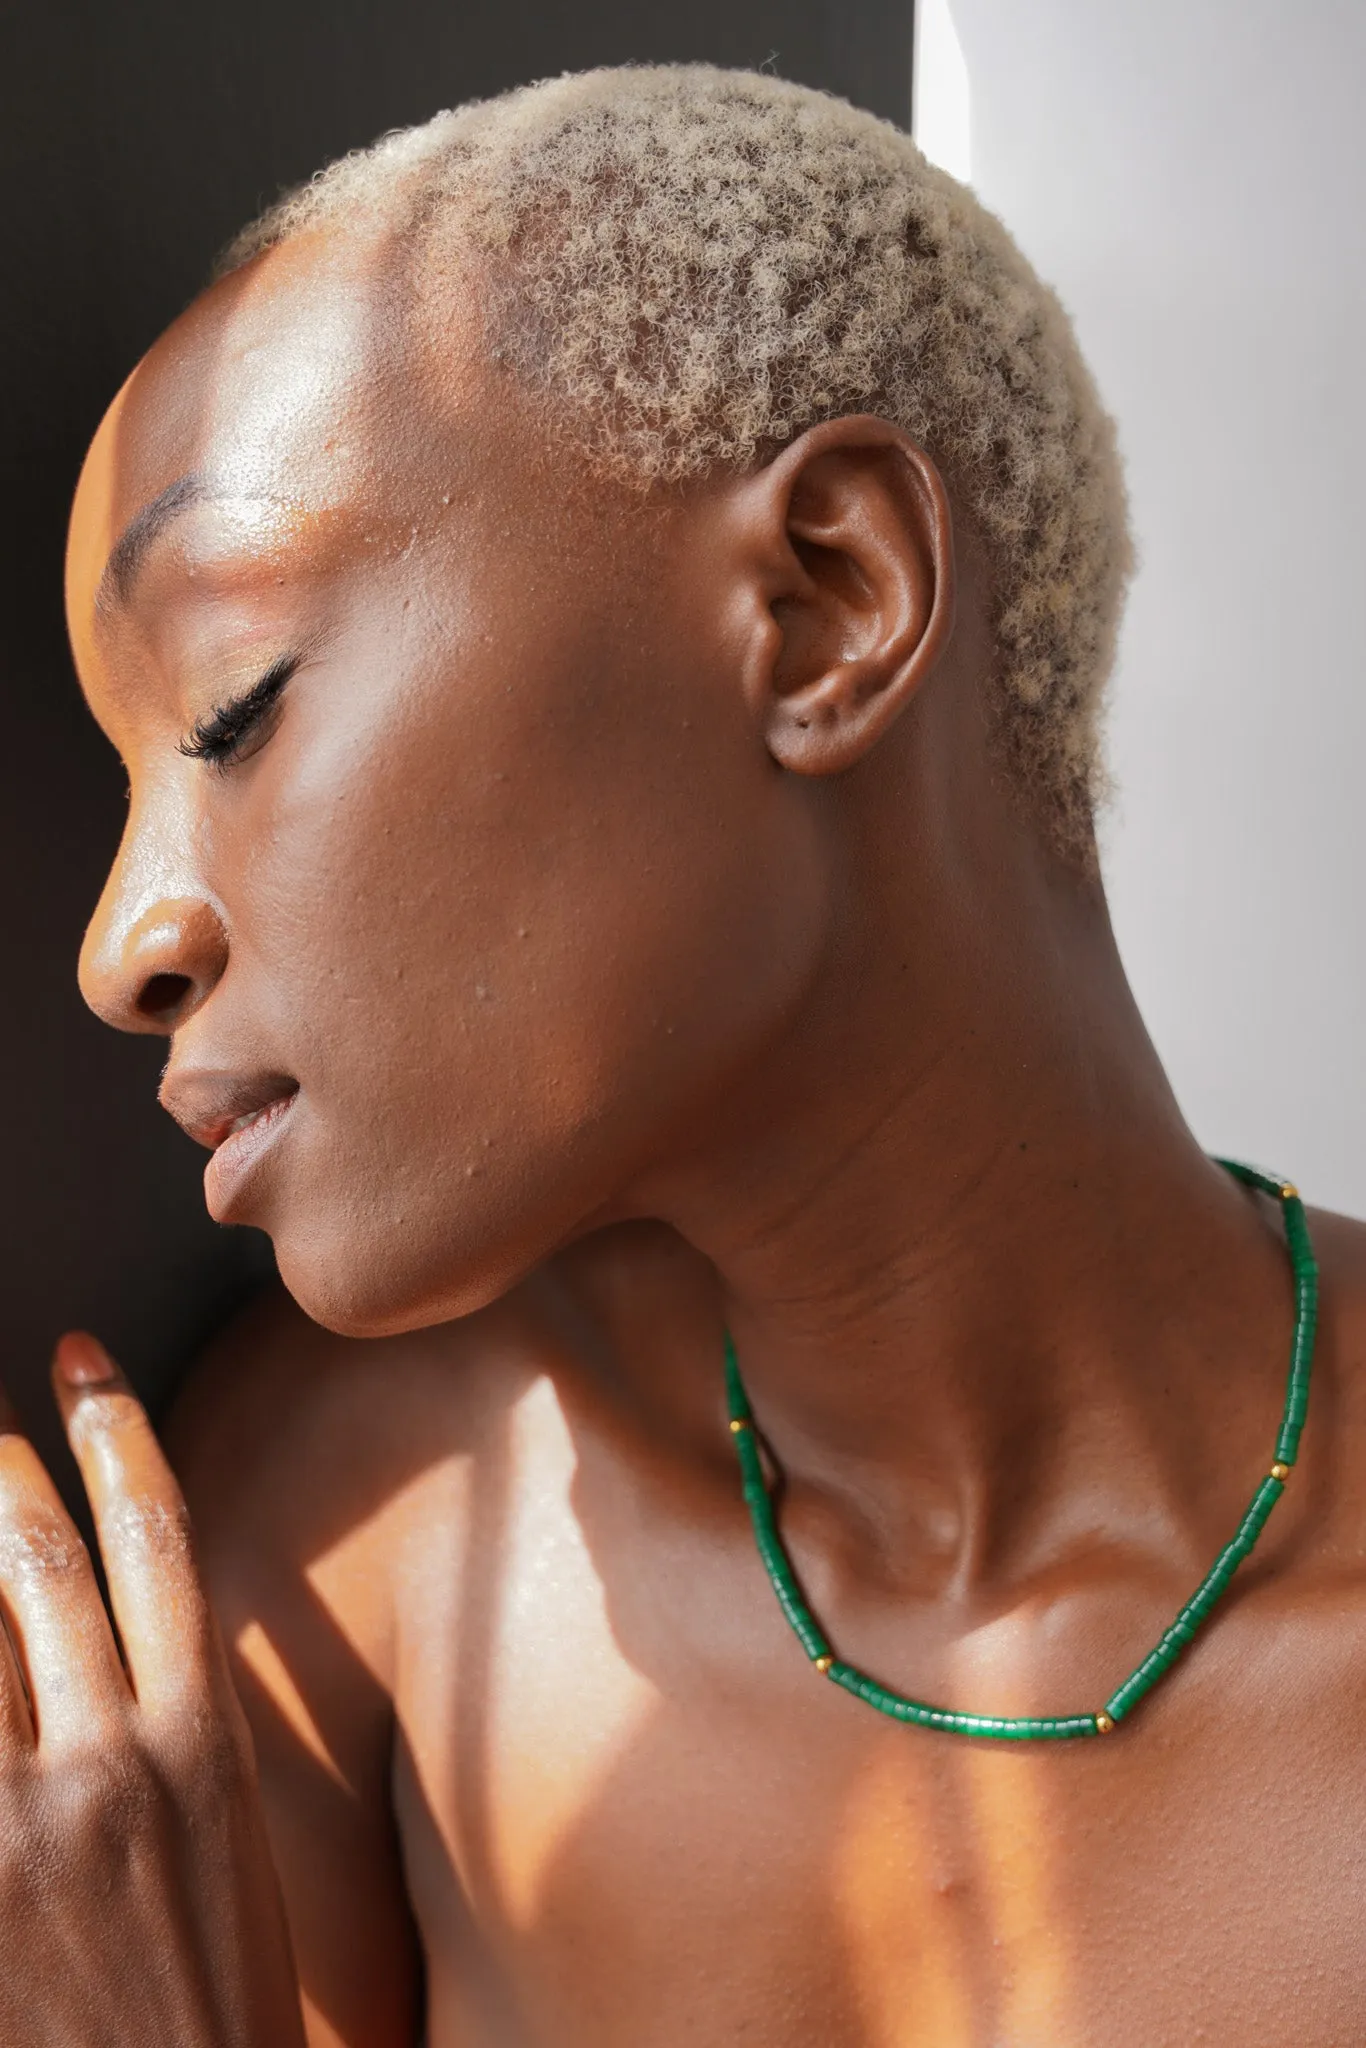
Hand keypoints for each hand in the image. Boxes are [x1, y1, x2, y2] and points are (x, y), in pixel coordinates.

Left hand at [0, 1333, 305, 2046]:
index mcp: (201, 1748)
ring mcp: (20, 1828)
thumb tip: (95, 1643)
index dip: (115, 1433)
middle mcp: (112, 1765)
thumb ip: (164, 1740)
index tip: (81, 1355)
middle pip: (32, 1563)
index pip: (158, 1543)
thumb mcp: (222, 1857)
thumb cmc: (208, 2013)